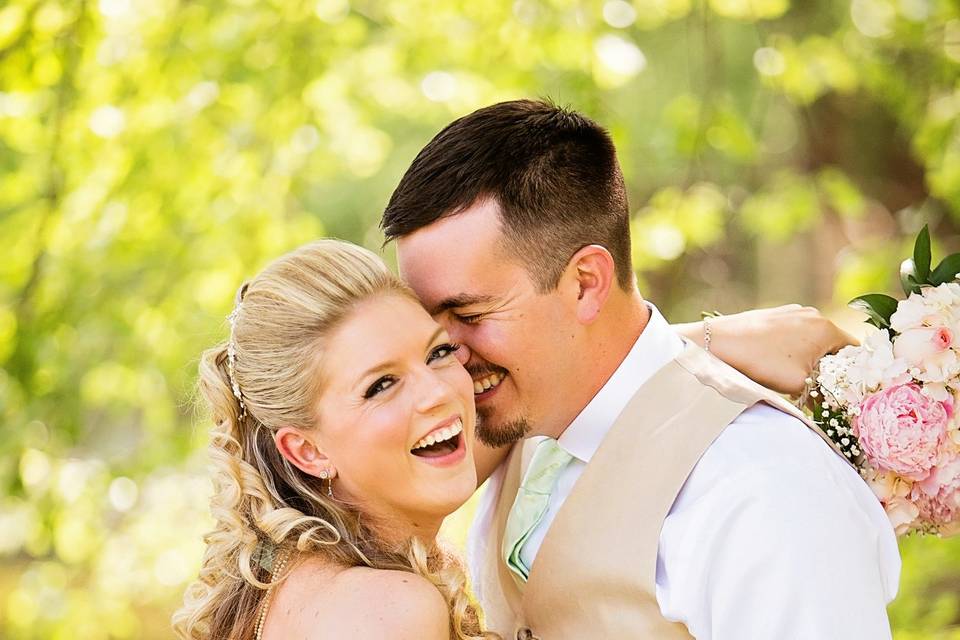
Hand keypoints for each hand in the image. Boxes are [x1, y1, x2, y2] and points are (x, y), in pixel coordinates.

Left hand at [679, 305, 856, 395]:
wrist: (719, 344)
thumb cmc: (763, 363)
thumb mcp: (800, 385)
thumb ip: (823, 391)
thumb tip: (833, 400)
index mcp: (827, 328)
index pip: (855, 352)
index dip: (852, 372)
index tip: (844, 388)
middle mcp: (813, 314)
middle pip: (833, 345)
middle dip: (828, 366)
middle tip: (817, 387)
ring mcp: (792, 311)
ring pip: (812, 339)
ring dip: (808, 358)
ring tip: (792, 376)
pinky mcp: (774, 314)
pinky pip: (793, 334)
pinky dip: (791, 348)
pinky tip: (775, 362)